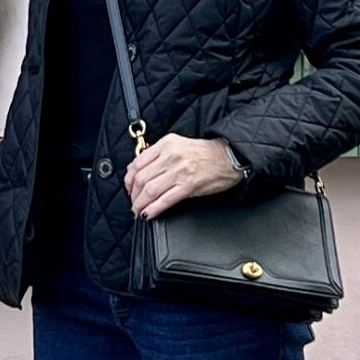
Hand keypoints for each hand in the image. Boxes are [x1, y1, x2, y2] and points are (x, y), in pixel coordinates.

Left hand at [126, 134, 243, 220]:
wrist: (230, 156)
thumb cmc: (206, 153)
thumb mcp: (178, 145)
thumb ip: (159, 155)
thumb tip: (139, 171)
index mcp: (166, 144)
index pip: (137, 163)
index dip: (128, 179)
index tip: (128, 188)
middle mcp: (171, 156)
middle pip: (140, 178)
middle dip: (133, 195)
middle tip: (133, 203)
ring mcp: (179, 171)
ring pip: (149, 190)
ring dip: (140, 204)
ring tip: (138, 211)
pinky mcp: (189, 186)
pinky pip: (164, 200)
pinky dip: (153, 209)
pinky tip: (148, 214)